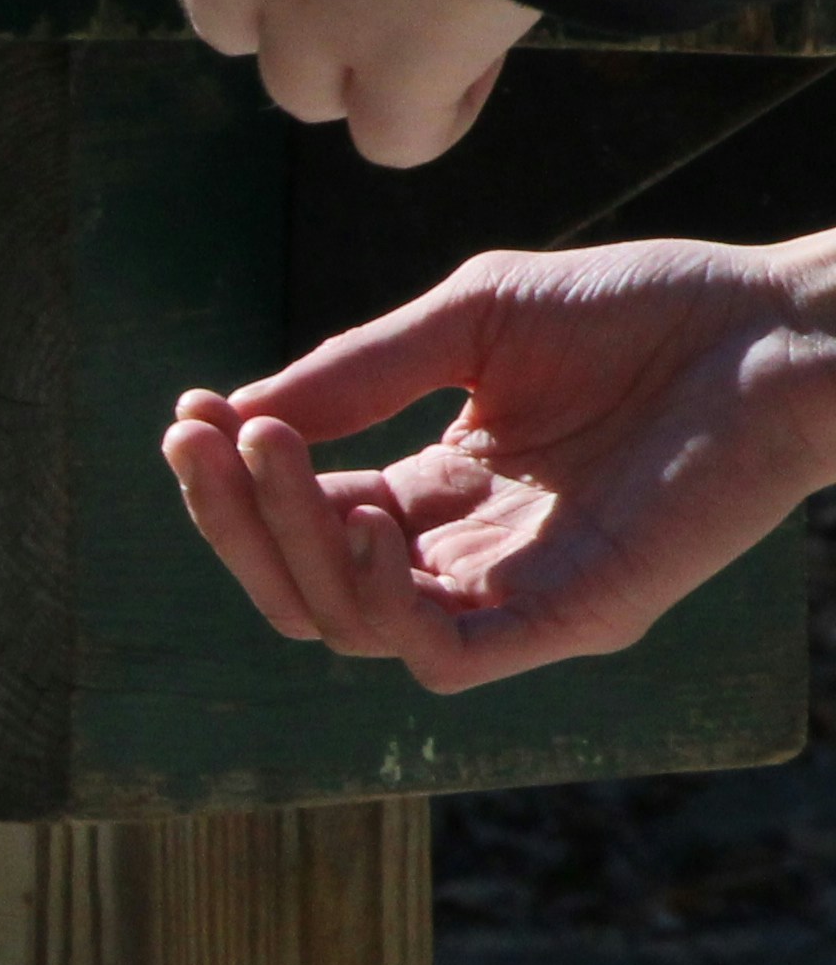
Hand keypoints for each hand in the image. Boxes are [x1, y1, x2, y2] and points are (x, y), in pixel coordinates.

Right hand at [160, 235, 835, 688]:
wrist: (782, 326)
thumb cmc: (646, 309)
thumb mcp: (468, 320)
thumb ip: (356, 373)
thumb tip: (233, 416)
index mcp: (444, 491)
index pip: (304, 516)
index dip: (236, 477)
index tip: (189, 414)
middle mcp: (470, 556)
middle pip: (304, 585)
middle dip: (236, 518)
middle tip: (208, 440)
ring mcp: (519, 595)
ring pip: (352, 624)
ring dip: (290, 545)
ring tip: (277, 455)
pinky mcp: (574, 619)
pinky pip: (443, 655)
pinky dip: (377, 604)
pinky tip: (358, 520)